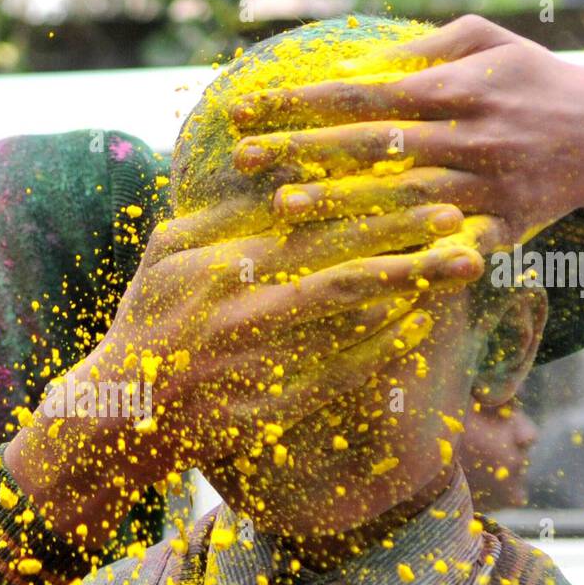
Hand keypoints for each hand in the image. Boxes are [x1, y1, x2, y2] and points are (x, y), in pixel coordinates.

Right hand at [4, 194, 483, 542]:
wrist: (121, 412)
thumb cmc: (147, 322)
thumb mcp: (166, 254)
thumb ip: (221, 214)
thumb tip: (280, 172)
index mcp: (214, 263)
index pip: (305, 223)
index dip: (368, 204)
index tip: (421, 183)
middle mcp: (237, 309)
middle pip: (339, 264)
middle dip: (405, 241)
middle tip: (462, 220)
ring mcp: (253, 360)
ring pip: (344, 317)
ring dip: (405, 290)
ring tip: (458, 267)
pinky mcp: (267, 405)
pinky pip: (336, 373)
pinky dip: (378, 349)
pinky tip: (418, 325)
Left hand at [229, 14, 583, 251]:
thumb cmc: (528, 79)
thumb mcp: (484, 41)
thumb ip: (418, 49)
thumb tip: (351, 63)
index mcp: (455, 87)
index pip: (363, 94)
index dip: (302, 101)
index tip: (248, 105)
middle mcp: (467, 135)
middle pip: (370, 145)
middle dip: (302, 150)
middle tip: (242, 156)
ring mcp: (484, 185)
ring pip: (400, 197)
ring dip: (339, 204)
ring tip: (281, 208)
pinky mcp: (501, 228)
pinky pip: (451, 246)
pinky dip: (413, 256)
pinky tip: (364, 269)